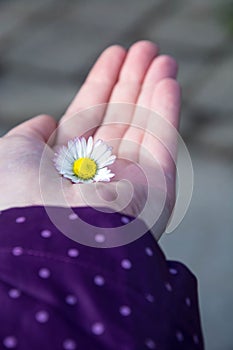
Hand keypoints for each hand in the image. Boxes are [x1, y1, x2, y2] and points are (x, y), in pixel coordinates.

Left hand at [0, 41, 179, 238]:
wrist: (59, 241)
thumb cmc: (25, 197)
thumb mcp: (12, 154)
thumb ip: (29, 135)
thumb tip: (48, 122)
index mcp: (69, 164)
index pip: (89, 116)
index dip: (101, 83)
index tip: (114, 55)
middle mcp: (101, 171)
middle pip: (121, 116)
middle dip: (132, 81)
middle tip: (145, 47)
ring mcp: (130, 179)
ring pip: (145, 123)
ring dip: (153, 88)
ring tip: (161, 56)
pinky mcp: (157, 186)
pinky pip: (162, 140)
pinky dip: (165, 110)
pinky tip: (167, 80)